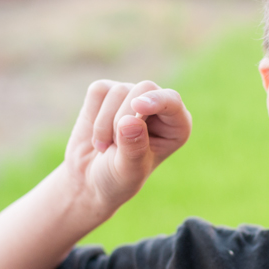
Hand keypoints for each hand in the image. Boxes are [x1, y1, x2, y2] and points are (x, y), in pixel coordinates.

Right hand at [65, 80, 191, 213]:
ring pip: (118, 91)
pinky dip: (93, 115)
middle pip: (144, 88)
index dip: (156, 100)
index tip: (138, 106)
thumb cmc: (119, 178)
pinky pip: (99, 90)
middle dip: (123, 117)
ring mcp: (133, 96)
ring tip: (107, 146)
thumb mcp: (129, 171)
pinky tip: (97, 133)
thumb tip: (130, 120)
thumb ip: (133, 148)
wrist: (91, 180)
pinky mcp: (108, 92)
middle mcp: (158, 106)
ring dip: (105, 124)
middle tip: (116, 146)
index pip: (172, 101)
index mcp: (176, 125)